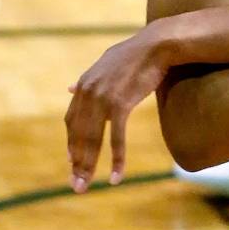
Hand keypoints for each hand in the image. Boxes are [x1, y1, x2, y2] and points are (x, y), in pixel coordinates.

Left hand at [64, 28, 169, 192]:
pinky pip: (116, 138)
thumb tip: (70, 89)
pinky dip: (116, 158)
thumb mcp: (105, 64)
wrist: (158, 44)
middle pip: (78, 136)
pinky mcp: (120, 104)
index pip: (72, 121)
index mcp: (85, 84)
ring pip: (92, 140)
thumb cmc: (137, 53)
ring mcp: (103, 99)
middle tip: (77, 185)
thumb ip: (88, 80)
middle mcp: (88, 93)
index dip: (72, 143)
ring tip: (86, 185)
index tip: (73, 161)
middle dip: (77, 163)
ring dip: (88, 166)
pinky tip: (116, 175)